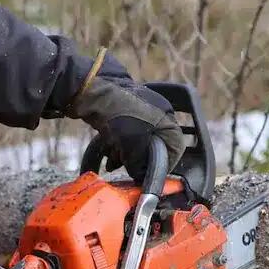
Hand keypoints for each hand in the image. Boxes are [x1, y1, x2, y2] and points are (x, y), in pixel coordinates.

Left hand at [68, 70, 184, 180]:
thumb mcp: (134, 145)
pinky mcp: (124, 110)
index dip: (166, 164)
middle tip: (131, 169)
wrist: (93, 92)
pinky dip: (119, 145)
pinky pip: (127, 133)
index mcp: (167, 118)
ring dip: (127, 155)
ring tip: (114, 162)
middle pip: (155, 145)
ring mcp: (140, 110)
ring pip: (139, 141)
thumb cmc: (120, 115)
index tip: (153, 174)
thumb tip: (140, 176)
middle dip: (141, 160)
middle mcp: (157, 113)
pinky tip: (109, 153)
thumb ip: (140, 164)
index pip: (175, 147)